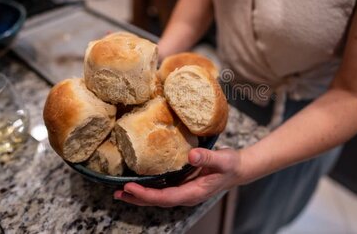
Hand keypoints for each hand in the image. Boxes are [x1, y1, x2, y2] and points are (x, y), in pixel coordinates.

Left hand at [114, 147, 243, 206]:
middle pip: (158, 201)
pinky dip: (149, 188)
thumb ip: (208, 158)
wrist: (238, 169)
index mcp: (193, 193)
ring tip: (121, 191)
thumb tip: (191, 156)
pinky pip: (163, 189)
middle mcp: (186, 195)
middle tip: (118, 192)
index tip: (130, 187)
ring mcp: (184, 191)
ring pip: (159, 197)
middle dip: (137, 198)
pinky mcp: (184, 184)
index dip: (146, 194)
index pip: (165, 197)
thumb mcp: (222, 160)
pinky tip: (140, 183)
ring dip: (140, 195)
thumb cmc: (231, 165)